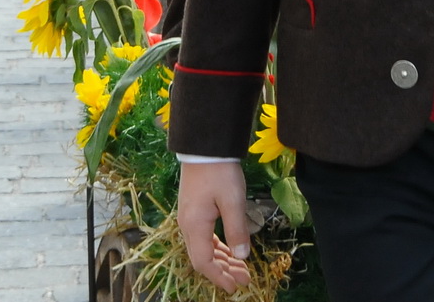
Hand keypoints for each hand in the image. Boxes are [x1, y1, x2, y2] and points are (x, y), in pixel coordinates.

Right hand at [175, 161, 253, 290]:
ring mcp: (190, 218)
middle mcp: (188, 226)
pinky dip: (218, 246)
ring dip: (222, 259)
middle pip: (203, 258)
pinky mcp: (195, 210)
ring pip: (204, 248)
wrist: (205, 147)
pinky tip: (230, 250)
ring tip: (241, 268)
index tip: (235, 287)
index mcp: (194, 226)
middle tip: (245, 279)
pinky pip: (205, 237)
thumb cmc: (220, 172)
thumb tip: (242, 256)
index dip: (219, 277)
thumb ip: (237, 229)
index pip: (203, 262)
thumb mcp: (233, 200)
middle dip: (224, 271)